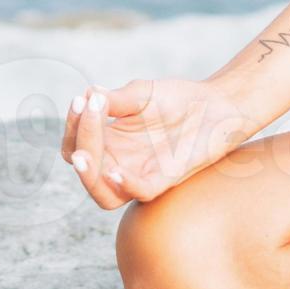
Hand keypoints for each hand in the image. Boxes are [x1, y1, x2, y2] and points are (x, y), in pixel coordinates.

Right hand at [59, 78, 260, 209]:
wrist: (216, 104)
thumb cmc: (177, 99)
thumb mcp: (141, 94)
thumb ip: (116, 99)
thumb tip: (88, 96)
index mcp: (109, 142)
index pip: (75, 145)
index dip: (72, 127)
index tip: (80, 100)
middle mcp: (120, 162)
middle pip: (85, 169)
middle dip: (78, 146)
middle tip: (85, 113)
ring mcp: (141, 174)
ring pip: (104, 194)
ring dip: (90, 177)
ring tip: (84, 154)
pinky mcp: (165, 180)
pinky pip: (140, 192)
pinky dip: (125, 185)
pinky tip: (114, 170)